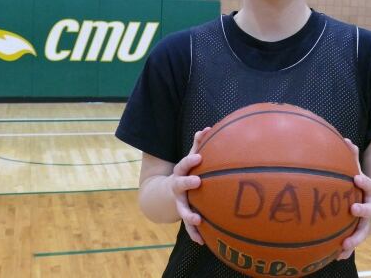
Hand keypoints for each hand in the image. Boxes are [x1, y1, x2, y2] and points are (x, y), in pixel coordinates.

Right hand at [170, 127, 210, 244]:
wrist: (164, 195)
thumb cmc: (185, 173)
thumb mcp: (188, 160)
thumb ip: (197, 146)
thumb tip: (207, 128)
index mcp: (179, 174)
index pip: (183, 165)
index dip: (190, 160)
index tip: (199, 157)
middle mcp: (177, 189)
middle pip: (180, 185)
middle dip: (187, 183)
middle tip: (197, 182)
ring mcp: (179, 203)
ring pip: (182, 209)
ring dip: (189, 215)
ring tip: (197, 220)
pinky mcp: (183, 216)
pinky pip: (188, 227)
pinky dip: (195, 234)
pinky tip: (202, 242)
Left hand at [337, 139, 370, 259]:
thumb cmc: (359, 188)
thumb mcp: (358, 172)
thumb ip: (352, 158)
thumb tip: (345, 139)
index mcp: (369, 193)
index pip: (369, 185)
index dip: (364, 182)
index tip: (356, 178)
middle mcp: (370, 209)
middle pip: (370, 211)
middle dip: (362, 210)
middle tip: (353, 209)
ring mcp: (366, 224)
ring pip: (362, 232)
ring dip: (354, 239)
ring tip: (345, 244)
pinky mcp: (359, 235)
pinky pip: (352, 244)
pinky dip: (345, 251)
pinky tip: (336, 256)